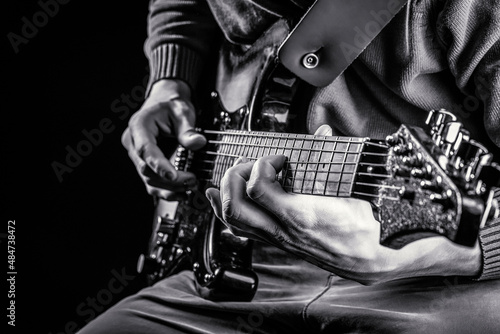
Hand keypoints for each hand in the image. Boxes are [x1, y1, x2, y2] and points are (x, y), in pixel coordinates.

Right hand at [122, 79, 205, 198]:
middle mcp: (133, 143)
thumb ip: (188, 129)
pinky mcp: (145, 165)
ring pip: (148, 180)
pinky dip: (166, 191)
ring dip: (169, 189)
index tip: (173, 176)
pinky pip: (152, 183)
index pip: (145, 149)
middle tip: (192, 180)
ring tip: (190, 186)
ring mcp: (137, 157)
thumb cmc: (171, 107)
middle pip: (146, 169)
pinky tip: (182, 194)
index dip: (159, 165)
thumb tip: (198, 142)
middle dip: (170, 180)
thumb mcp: (182, 112)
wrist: (165, 105)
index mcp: (139, 126)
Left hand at [205, 126, 480, 284]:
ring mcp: (276, 239)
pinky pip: (241, 230)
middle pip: (235, 205)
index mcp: (299, 214)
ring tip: (231, 176)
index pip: (258, 186)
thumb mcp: (349, 191)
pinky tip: (218, 199)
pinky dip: (225, 211)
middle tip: (250, 164)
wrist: (366, 261)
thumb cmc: (360, 229)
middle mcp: (281, 230)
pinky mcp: (276, 242)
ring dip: (224, 194)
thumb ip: (332, 159)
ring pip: (232, 221)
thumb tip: (323, 132)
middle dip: (234, 177)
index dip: (263, 163)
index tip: (280, 158)